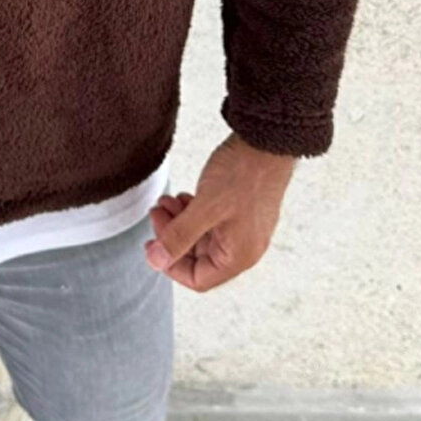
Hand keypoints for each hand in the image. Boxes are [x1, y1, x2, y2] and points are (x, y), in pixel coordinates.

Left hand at [145, 131, 297, 292]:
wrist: (268, 140)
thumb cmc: (244, 174)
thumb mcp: (205, 207)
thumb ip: (179, 237)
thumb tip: (156, 261)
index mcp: (238, 255)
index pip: (198, 279)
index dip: (170, 265)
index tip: (152, 244)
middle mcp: (244, 248)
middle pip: (198, 257)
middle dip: (172, 237)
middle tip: (158, 213)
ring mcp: (243, 229)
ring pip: (202, 237)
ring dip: (180, 222)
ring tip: (167, 201)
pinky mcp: (241, 212)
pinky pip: (210, 222)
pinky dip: (192, 213)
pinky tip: (183, 197)